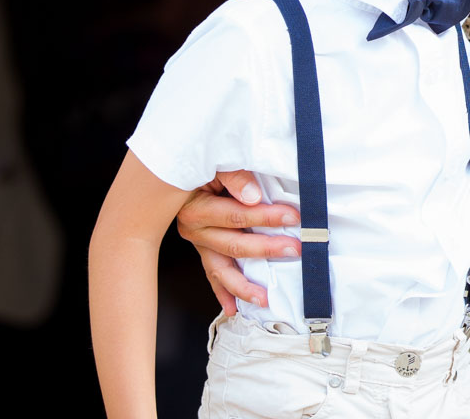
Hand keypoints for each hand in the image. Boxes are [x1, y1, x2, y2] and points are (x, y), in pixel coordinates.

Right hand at [174, 170, 299, 313]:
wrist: (174, 172)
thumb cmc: (202, 163)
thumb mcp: (216, 162)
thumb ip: (234, 176)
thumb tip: (253, 196)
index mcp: (196, 208)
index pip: (236, 216)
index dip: (265, 217)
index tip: (293, 216)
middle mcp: (193, 229)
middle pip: (233, 245)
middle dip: (266, 249)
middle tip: (294, 250)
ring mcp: (198, 243)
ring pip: (221, 269)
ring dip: (243, 285)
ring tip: (264, 298)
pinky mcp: (203, 249)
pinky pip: (212, 274)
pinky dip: (223, 292)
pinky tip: (233, 307)